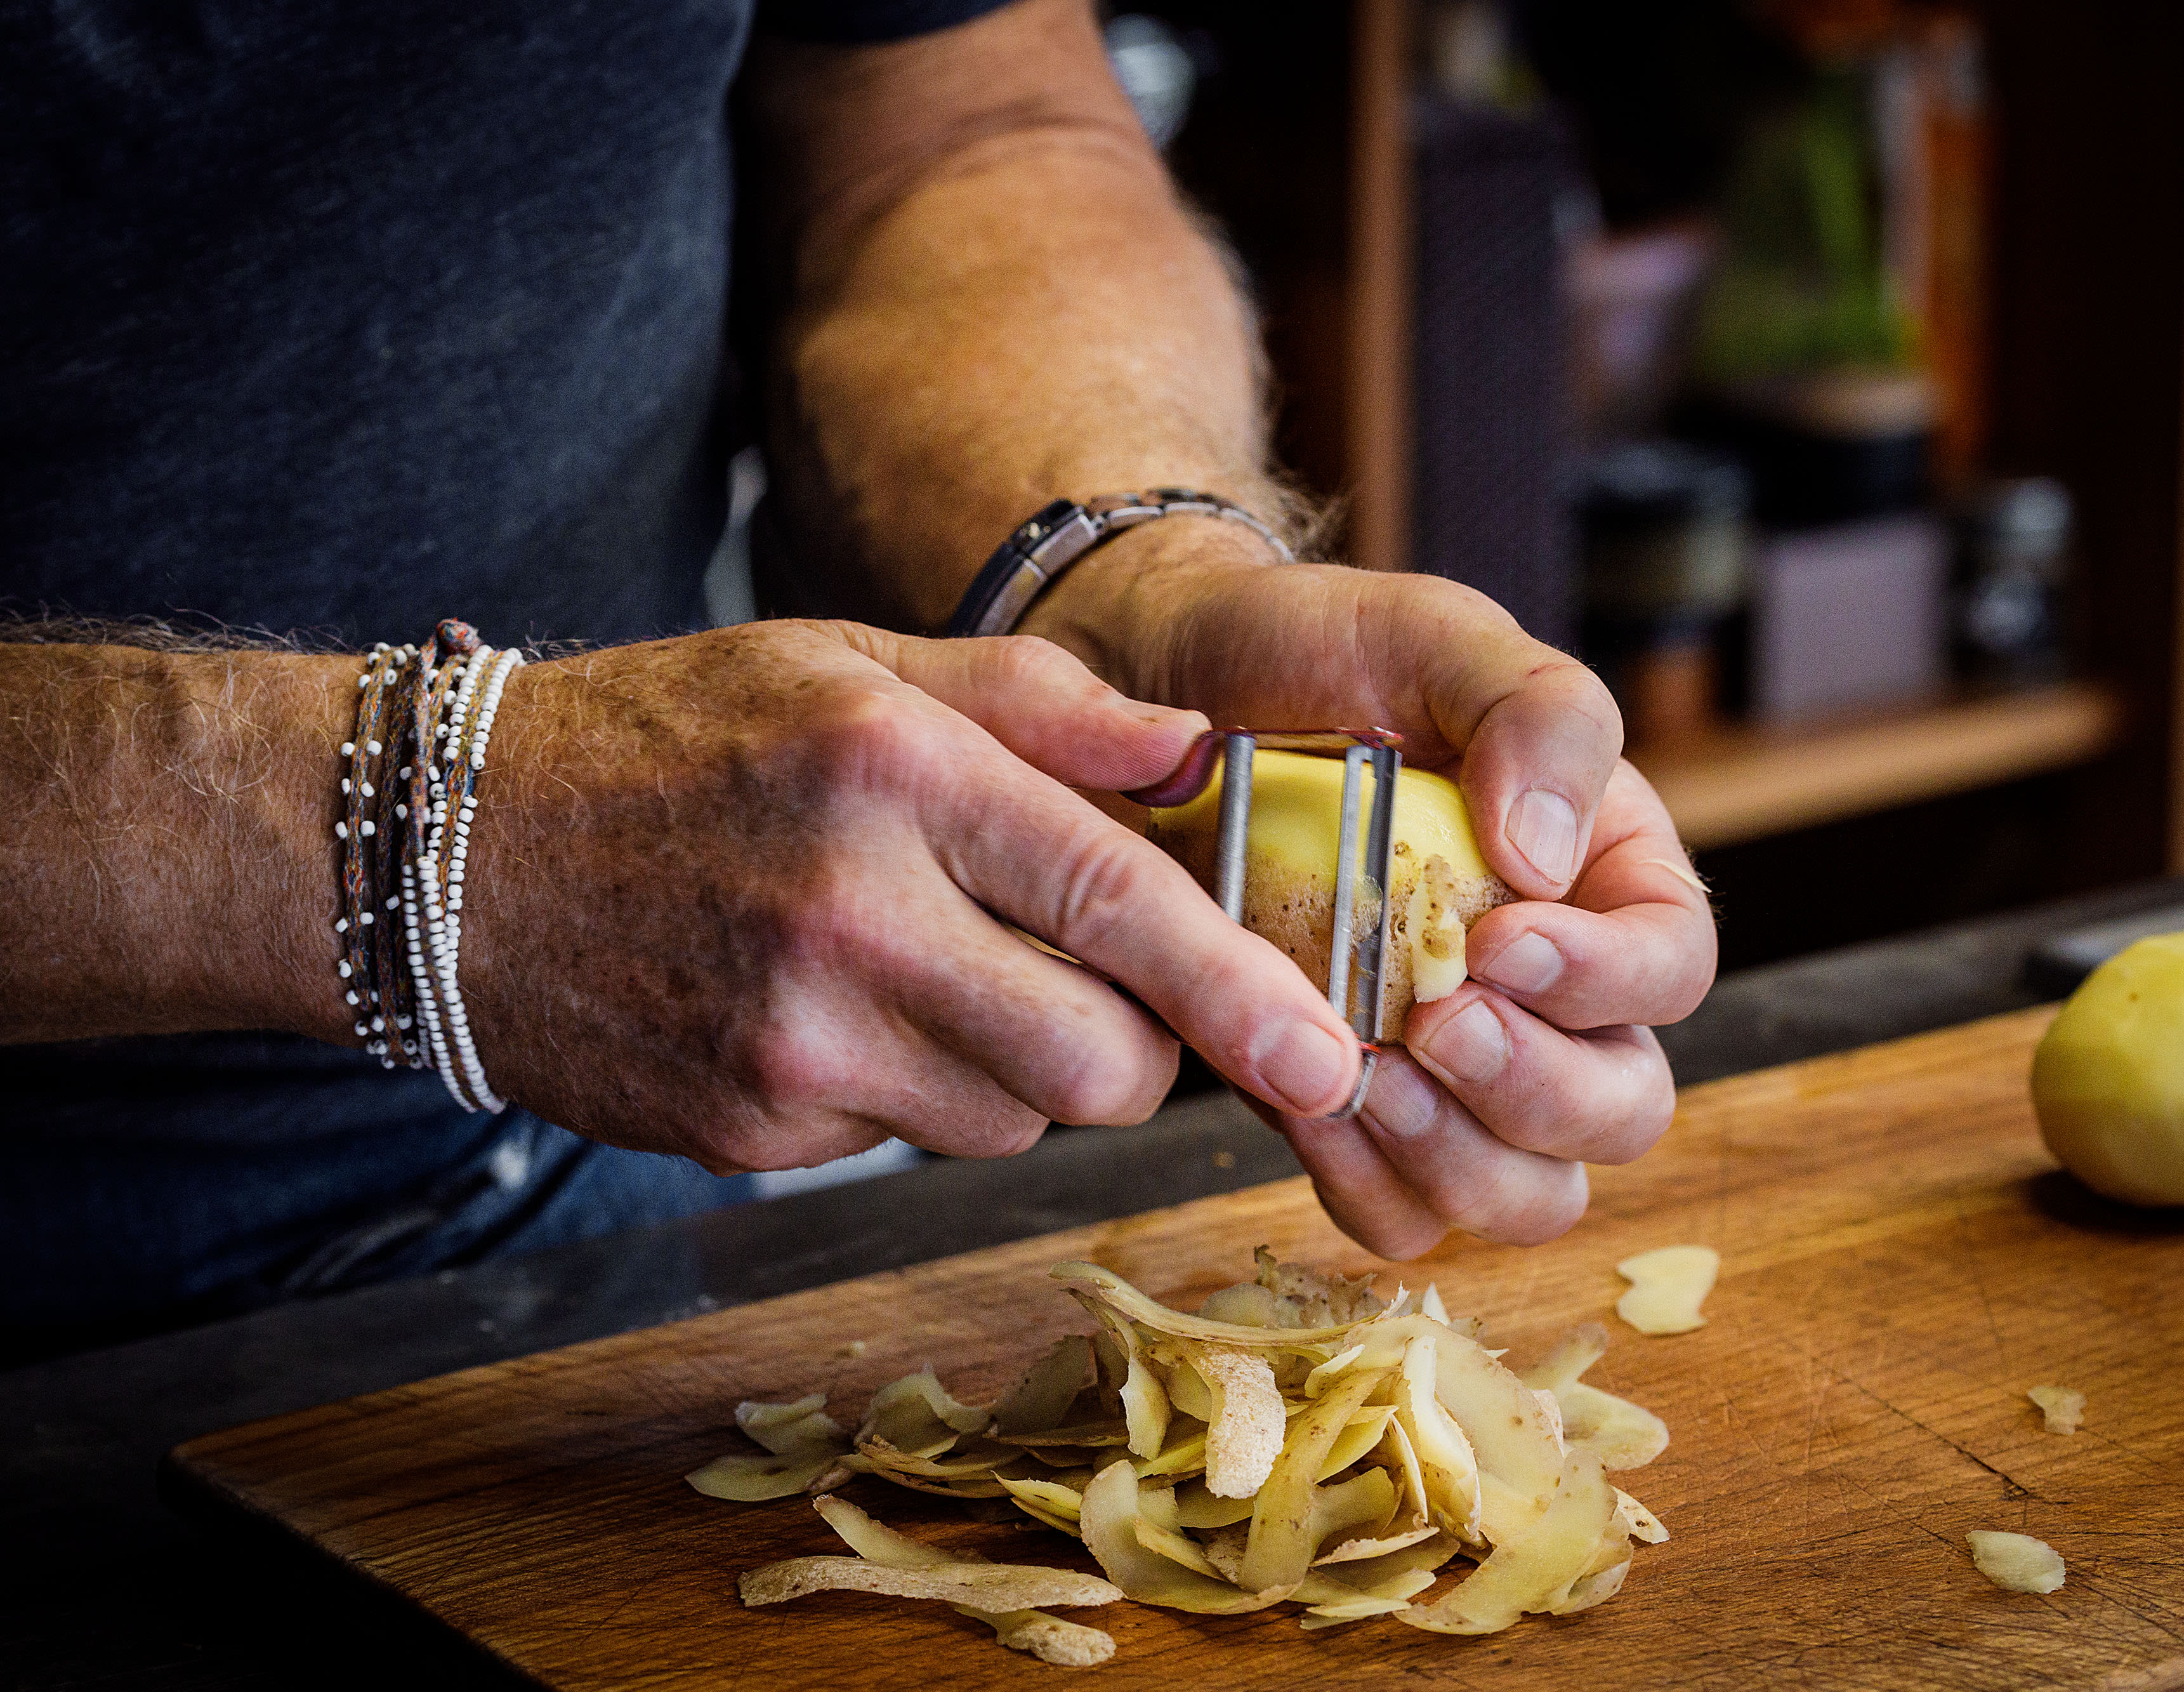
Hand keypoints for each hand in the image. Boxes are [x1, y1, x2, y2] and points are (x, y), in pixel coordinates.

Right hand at [461, 620, 1367, 1171]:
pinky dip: (916, 1089)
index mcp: (888, 772)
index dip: (1240, 987)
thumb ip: (1035, 702)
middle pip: (1095, 1064)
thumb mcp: (846, 662)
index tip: (1331, 1054)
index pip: (1115, 897)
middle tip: (1099, 981)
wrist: (447, 854)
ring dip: (1021, 1066)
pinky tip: (841, 1009)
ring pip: (1012, 1117)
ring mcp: (790, 1042)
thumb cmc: (672, 735)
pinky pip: (907, 1140)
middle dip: (1137, 1045)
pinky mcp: (748, 1128)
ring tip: (932, 968)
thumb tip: (1197, 751)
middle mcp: (845, 916)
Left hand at [1025, 528, 1716, 1257]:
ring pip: (1524, 1191)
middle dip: (1539, 1090)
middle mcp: (1547, 991)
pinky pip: (1400, 1213)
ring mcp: (1451, 1069)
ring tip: (1365, 1076)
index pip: (1670, 964)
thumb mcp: (1438, 635)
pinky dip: (1366, 1184)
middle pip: (1619, 1108)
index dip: (1608, 979)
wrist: (1169, 693)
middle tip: (1437, 1025)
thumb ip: (1536, 716)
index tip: (1501, 942)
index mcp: (1600, 875)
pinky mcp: (1357, 1114)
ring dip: (1457, 1157)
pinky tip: (1307, 1107)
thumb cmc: (1321, 655)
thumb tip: (1550, 859)